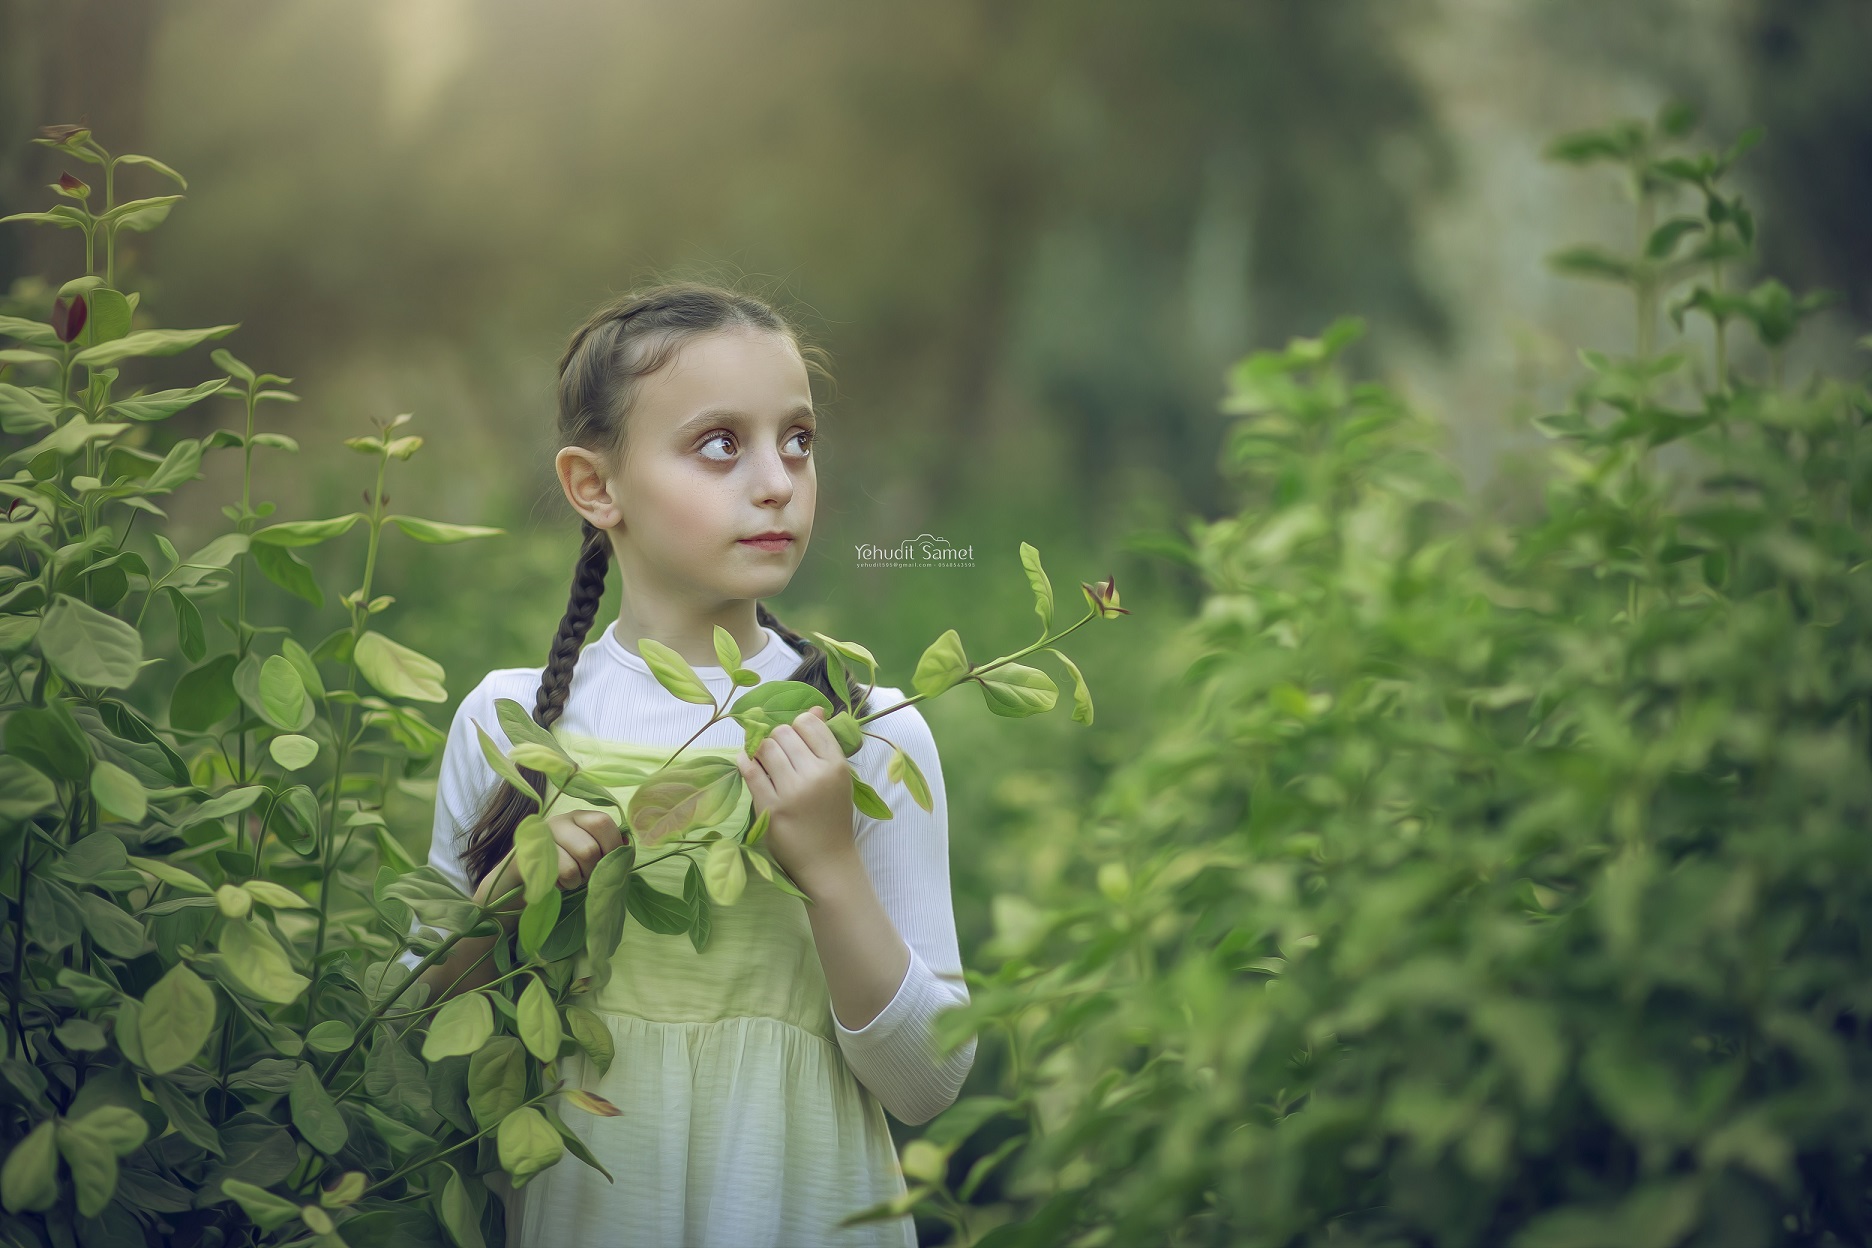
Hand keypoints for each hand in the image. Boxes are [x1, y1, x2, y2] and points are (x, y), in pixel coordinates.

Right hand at [474, 809, 623, 922]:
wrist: (522, 882)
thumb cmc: (565, 867)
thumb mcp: (589, 853)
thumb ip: (608, 847)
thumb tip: (627, 844)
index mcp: (579, 817)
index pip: (603, 823)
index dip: (613, 847)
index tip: (611, 863)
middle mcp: (559, 821)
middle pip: (590, 849)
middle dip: (593, 871)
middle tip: (586, 875)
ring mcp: (541, 838)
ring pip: (575, 865)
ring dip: (578, 880)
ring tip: (571, 879)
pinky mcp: (528, 856)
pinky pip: (558, 874)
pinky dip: (564, 885)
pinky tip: (557, 882)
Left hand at [735, 706, 858, 894]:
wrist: (826, 861)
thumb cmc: (831, 816)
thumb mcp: (838, 778)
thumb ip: (824, 744)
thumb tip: (813, 708)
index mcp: (837, 765)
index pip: (809, 723)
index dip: (797, 726)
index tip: (795, 740)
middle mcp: (816, 775)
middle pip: (783, 732)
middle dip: (776, 738)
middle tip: (778, 753)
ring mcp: (792, 792)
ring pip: (765, 747)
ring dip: (760, 749)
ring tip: (763, 759)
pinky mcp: (770, 808)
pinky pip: (750, 771)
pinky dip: (745, 761)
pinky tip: (747, 762)